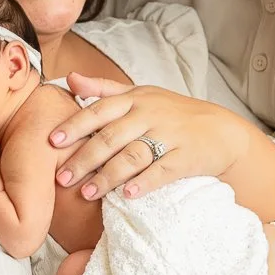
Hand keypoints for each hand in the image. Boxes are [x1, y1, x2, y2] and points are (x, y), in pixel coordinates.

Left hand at [50, 80, 249, 202]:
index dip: (75, 126)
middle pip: (112, 137)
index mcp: (136, 99)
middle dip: (85, 158)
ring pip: (133, 155)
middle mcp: (150, 115)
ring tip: (88, 193)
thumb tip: (69, 79)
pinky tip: (127, 195)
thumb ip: (104, 88)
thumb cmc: (174, 113)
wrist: (222, 131)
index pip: (99, 110)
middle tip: (62, 178)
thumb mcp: (141, 94)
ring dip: (108, 176)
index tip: (52, 141)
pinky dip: (144, 183)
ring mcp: (170, 136)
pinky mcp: (186, 157)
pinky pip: (162, 171)